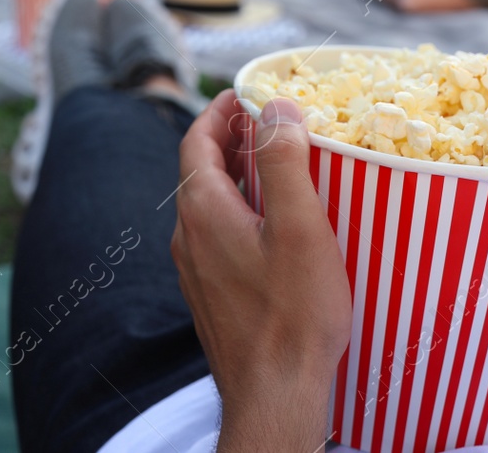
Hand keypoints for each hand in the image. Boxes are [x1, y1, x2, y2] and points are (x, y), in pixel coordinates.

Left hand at [171, 90, 351, 452]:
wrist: (273, 396)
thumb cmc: (292, 315)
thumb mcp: (299, 229)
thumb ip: (286, 162)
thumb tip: (276, 108)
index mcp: (202, 211)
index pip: (195, 141)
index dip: (218, 111)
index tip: (243, 92)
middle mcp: (188, 237)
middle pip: (199, 170)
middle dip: (229, 139)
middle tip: (266, 121)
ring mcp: (195, 270)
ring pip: (207, 205)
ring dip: (235, 176)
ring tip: (275, 166)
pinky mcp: (210, 295)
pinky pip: (216, 236)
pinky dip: (238, 211)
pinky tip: (273, 224)